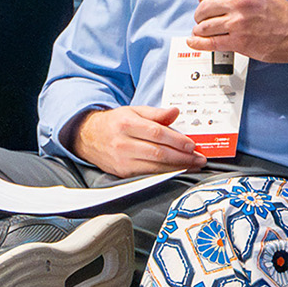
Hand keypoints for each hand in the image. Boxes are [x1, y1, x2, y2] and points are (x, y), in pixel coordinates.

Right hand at [68, 105, 206, 177]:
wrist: (88, 137)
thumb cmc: (115, 123)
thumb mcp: (134, 111)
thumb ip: (156, 113)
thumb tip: (175, 112)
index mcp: (127, 124)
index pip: (156, 133)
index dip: (177, 140)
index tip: (192, 145)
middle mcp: (123, 143)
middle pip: (158, 153)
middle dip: (182, 157)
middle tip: (198, 158)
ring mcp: (122, 160)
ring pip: (154, 167)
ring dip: (177, 167)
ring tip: (193, 165)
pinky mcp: (122, 173)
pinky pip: (148, 175)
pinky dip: (165, 174)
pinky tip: (177, 171)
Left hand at [188, 0, 287, 63]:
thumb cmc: (286, 16)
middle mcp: (241, 2)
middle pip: (203, 6)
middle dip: (200, 14)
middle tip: (203, 18)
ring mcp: (239, 23)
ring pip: (204, 25)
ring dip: (200, 29)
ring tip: (203, 31)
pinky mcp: (239, 42)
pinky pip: (209, 42)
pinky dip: (198, 43)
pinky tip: (195, 41)